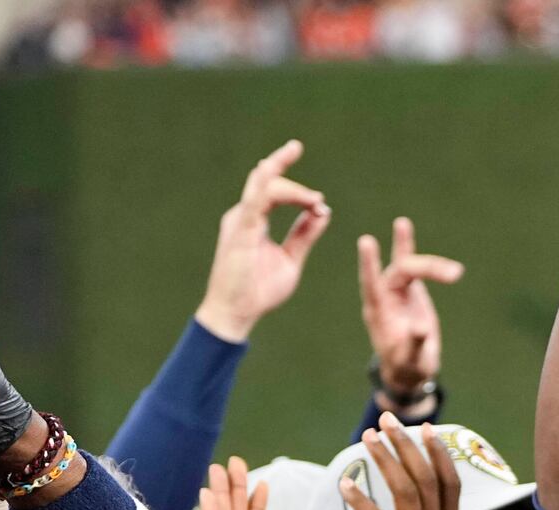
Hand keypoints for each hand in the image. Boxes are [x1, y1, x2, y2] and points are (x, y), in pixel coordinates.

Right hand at [194, 141, 330, 344]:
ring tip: (305, 178)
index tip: (318, 199)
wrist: (236, 313)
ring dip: (287, 182)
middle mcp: (244, 215)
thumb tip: (323, 211)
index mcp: (254, 220)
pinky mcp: (240, 230)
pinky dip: (274, 190)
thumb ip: (304, 234)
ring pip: (261, 186)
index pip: (271, 190)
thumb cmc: (258, 291)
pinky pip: (255, 201)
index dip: (293, 185)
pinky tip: (291, 187)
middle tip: (296, 146)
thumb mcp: (291, 259)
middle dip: (279, 162)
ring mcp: (240, 220)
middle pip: (262, 180)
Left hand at [358, 216, 462, 403]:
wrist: (410, 366)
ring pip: (408, 266)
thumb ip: (414, 344)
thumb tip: (420, 329)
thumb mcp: (411, 360)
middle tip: (454, 275)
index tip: (366, 242)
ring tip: (455, 273)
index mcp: (379, 313)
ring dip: (432, 266)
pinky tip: (401, 224)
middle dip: (427, 269)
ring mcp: (395, 290)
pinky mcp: (408, 288)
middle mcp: (384, 296)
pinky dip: (405, 244)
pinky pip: (408, 264)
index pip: (372, 284)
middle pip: (401, 272)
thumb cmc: (408, 366)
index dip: (370, 265)